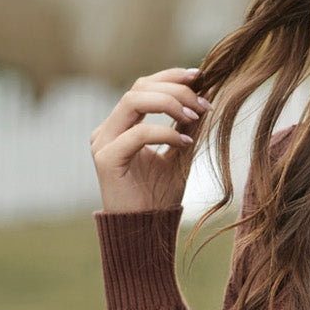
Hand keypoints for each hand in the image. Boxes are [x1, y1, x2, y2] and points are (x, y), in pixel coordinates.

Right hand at [90, 66, 210, 212]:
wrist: (145, 233)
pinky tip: (185, 143)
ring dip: (170, 103)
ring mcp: (103, 142)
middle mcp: (109, 129)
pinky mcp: (106, 159)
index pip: (143, 87)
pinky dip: (165, 133)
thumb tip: (205, 95)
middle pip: (139, 88)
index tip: (201, 77)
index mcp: (122, 125)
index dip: (171, 76)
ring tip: (195, 116)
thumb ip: (188, 126)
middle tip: (204, 103)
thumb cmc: (159, 197)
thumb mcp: (180, 154)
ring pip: (133, 101)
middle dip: (176, 89)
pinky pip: (137, 134)